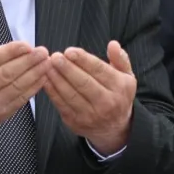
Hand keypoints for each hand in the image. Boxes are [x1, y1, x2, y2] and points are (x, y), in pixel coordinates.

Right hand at [0, 37, 50, 141]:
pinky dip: (33, 88)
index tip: (26, 44)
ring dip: (34, 73)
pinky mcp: (1, 114)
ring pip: (16, 86)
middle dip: (27, 61)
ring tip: (46, 62)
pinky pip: (20, 99)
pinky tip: (42, 77)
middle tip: (42, 51)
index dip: (11, 51)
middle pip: (6, 73)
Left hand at [45, 41, 136, 155]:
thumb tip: (113, 45)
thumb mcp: (127, 76)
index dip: (83, 60)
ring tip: (48, 66)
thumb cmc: (118, 95)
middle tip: (55, 57)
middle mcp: (107, 103)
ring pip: (71, 95)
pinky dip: (52, 92)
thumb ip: (120, 59)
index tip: (69, 51)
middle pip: (84, 83)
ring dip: (57, 79)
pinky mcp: (76, 123)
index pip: (99, 70)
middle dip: (67, 68)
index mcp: (120, 87)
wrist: (114, 128)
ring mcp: (91, 115)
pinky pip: (62, 105)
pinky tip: (46, 80)